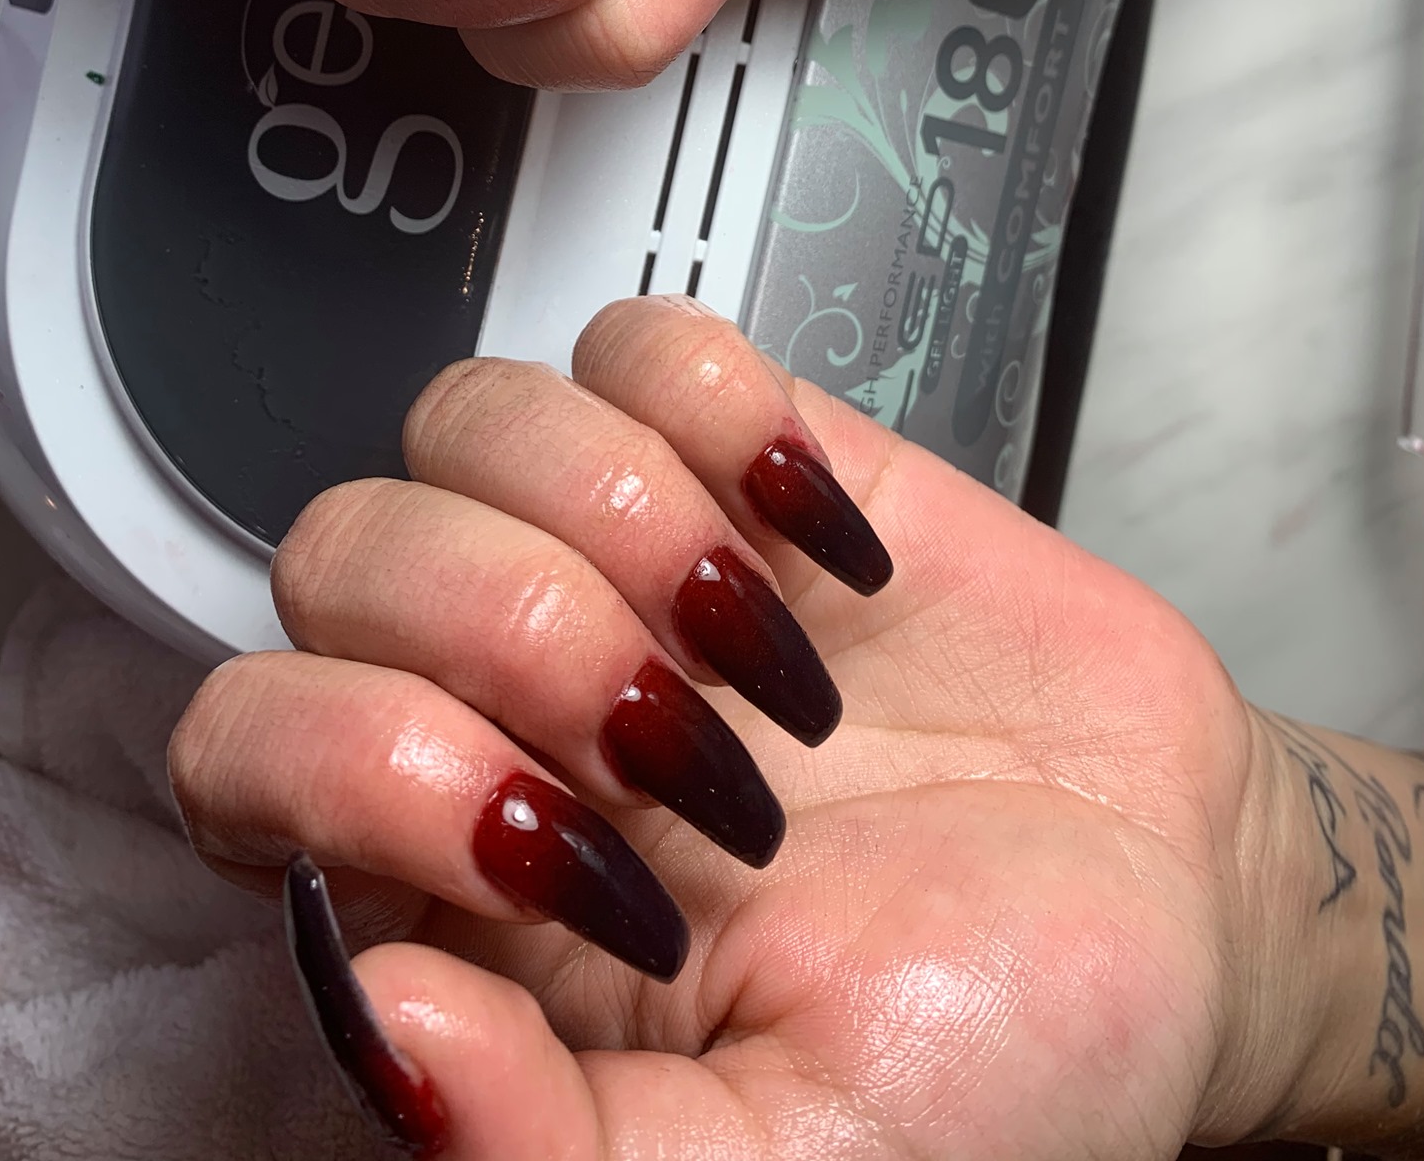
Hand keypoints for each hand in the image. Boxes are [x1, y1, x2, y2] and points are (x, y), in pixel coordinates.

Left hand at [168, 296, 1312, 1157]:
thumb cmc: (990, 1053)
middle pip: (342, 546)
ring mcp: (625, 552)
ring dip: (622, 520)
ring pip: (471, 413)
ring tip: (768, 649)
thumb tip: (380, 1010)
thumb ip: (557, 1150)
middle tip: (689, 751)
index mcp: (466, 881)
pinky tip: (820, 542)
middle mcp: (506, 696)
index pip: (246, 742)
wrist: (1177, 913)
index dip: (368, 768)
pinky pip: (643, 343)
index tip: (573, 864)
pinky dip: (726, 418)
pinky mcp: (749, 450)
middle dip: (514, 635)